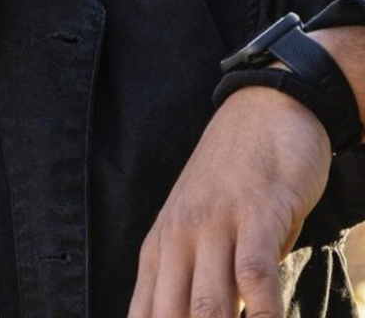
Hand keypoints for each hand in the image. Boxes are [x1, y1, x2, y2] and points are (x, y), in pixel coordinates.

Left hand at [127, 87, 331, 317]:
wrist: (263, 110)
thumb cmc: (234, 179)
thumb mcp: (204, 230)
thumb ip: (201, 278)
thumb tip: (210, 314)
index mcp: (159, 248)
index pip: (144, 315)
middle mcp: (178, 239)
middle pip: (171, 315)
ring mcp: (214, 225)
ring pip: (208, 300)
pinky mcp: (255, 212)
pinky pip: (252, 270)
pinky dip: (262, 309)